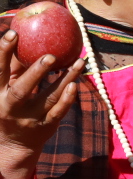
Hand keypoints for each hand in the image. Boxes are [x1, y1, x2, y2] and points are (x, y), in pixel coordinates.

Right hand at [0, 29, 83, 171]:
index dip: (3, 52)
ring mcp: (30, 118)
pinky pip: (59, 112)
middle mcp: (11, 107)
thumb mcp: (4, 89)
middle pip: (22, 89)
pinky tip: (76, 84)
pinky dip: (67, 99)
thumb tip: (22, 38)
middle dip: (35, 72)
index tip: (13, 33)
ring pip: (48, 98)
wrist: (14, 145)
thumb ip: (13, 69)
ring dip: (64, 80)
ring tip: (79, 62)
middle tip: (50, 56)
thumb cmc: (10, 106)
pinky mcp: (46, 126)